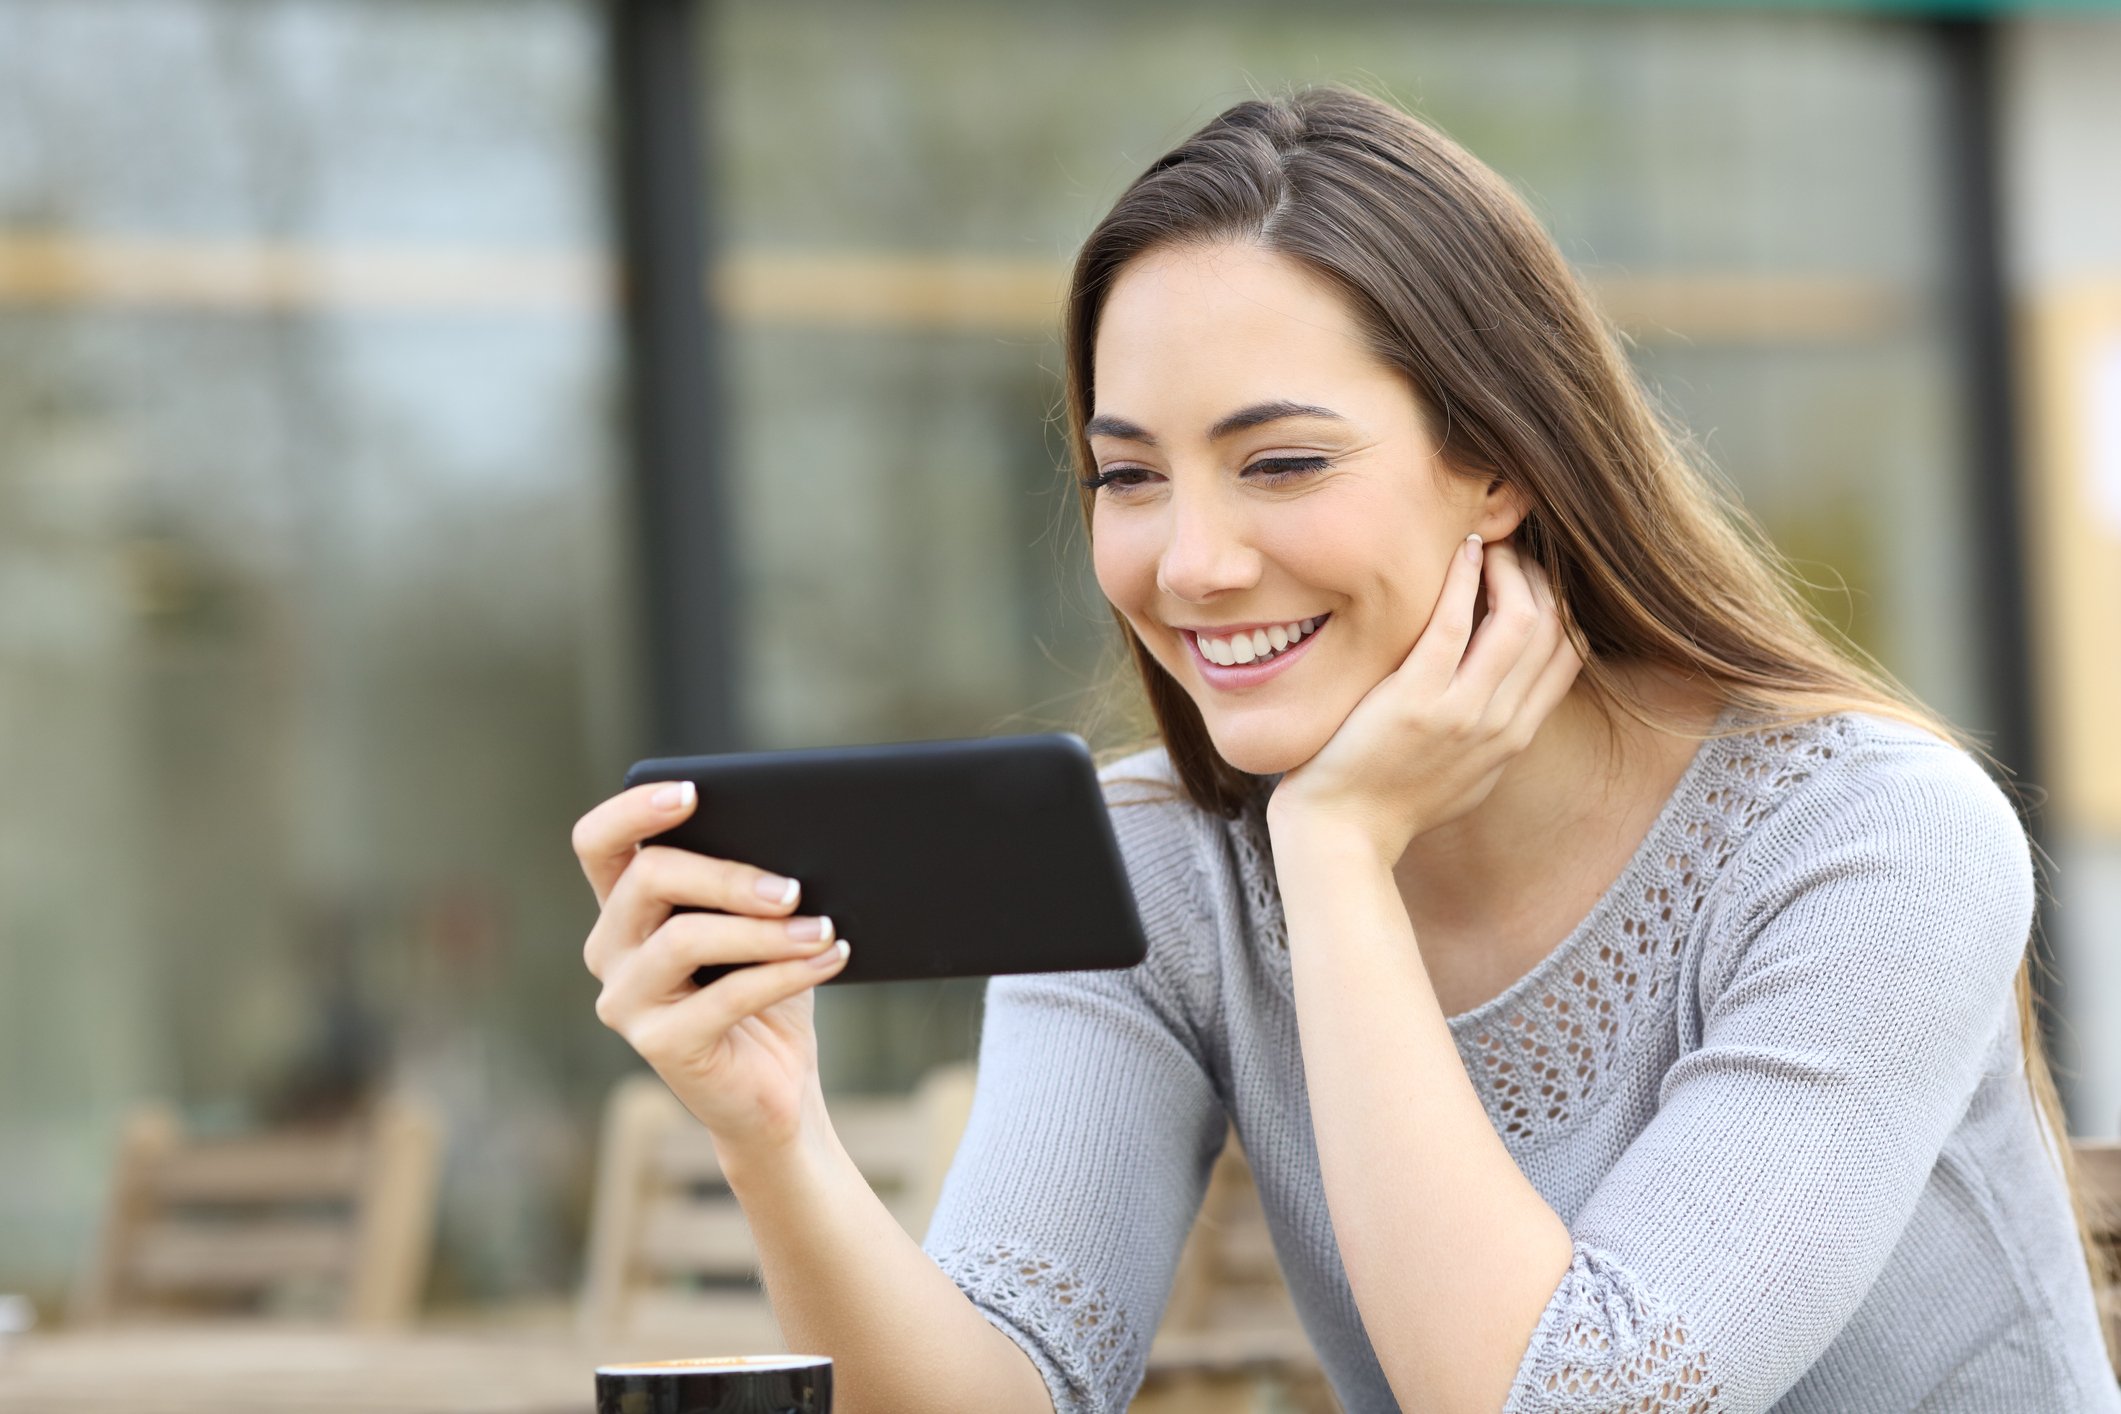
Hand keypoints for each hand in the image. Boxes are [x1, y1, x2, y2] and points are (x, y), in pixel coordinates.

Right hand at [574, 781, 851, 1156]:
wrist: (778, 1088)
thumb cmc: (768, 992)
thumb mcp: (760, 924)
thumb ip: (753, 882)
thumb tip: (794, 833)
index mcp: (624, 908)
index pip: (598, 844)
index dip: (634, 811)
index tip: (692, 793)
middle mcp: (609, 949)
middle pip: (648, 879)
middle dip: (727, 873)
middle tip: (792, 886)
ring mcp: (626, 1000)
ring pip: (685, 937)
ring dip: (764, 930)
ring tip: (822, 928)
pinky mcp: (660, 1045)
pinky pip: (725, 995)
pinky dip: (785, 972)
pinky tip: (829, 958)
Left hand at [1265, 535, 1582, 867]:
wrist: (1342, 834)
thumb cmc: (1392, 799)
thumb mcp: (1466, 772)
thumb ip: (1492, 730)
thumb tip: (1505, 690)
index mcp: (1515, 738)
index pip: (1570, 655)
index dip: (1559, 603)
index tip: (1529, 576)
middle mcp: (1500, 724)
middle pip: (1553, 629)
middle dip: (1538, 576)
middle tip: (1508, 549)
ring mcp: (1460, 712)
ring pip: (1520, 619)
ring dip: (1509, 568)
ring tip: (1485, 544)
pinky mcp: (1415, 699)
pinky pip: (1453, 622)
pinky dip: (1463, 576)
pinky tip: (1460, 549)